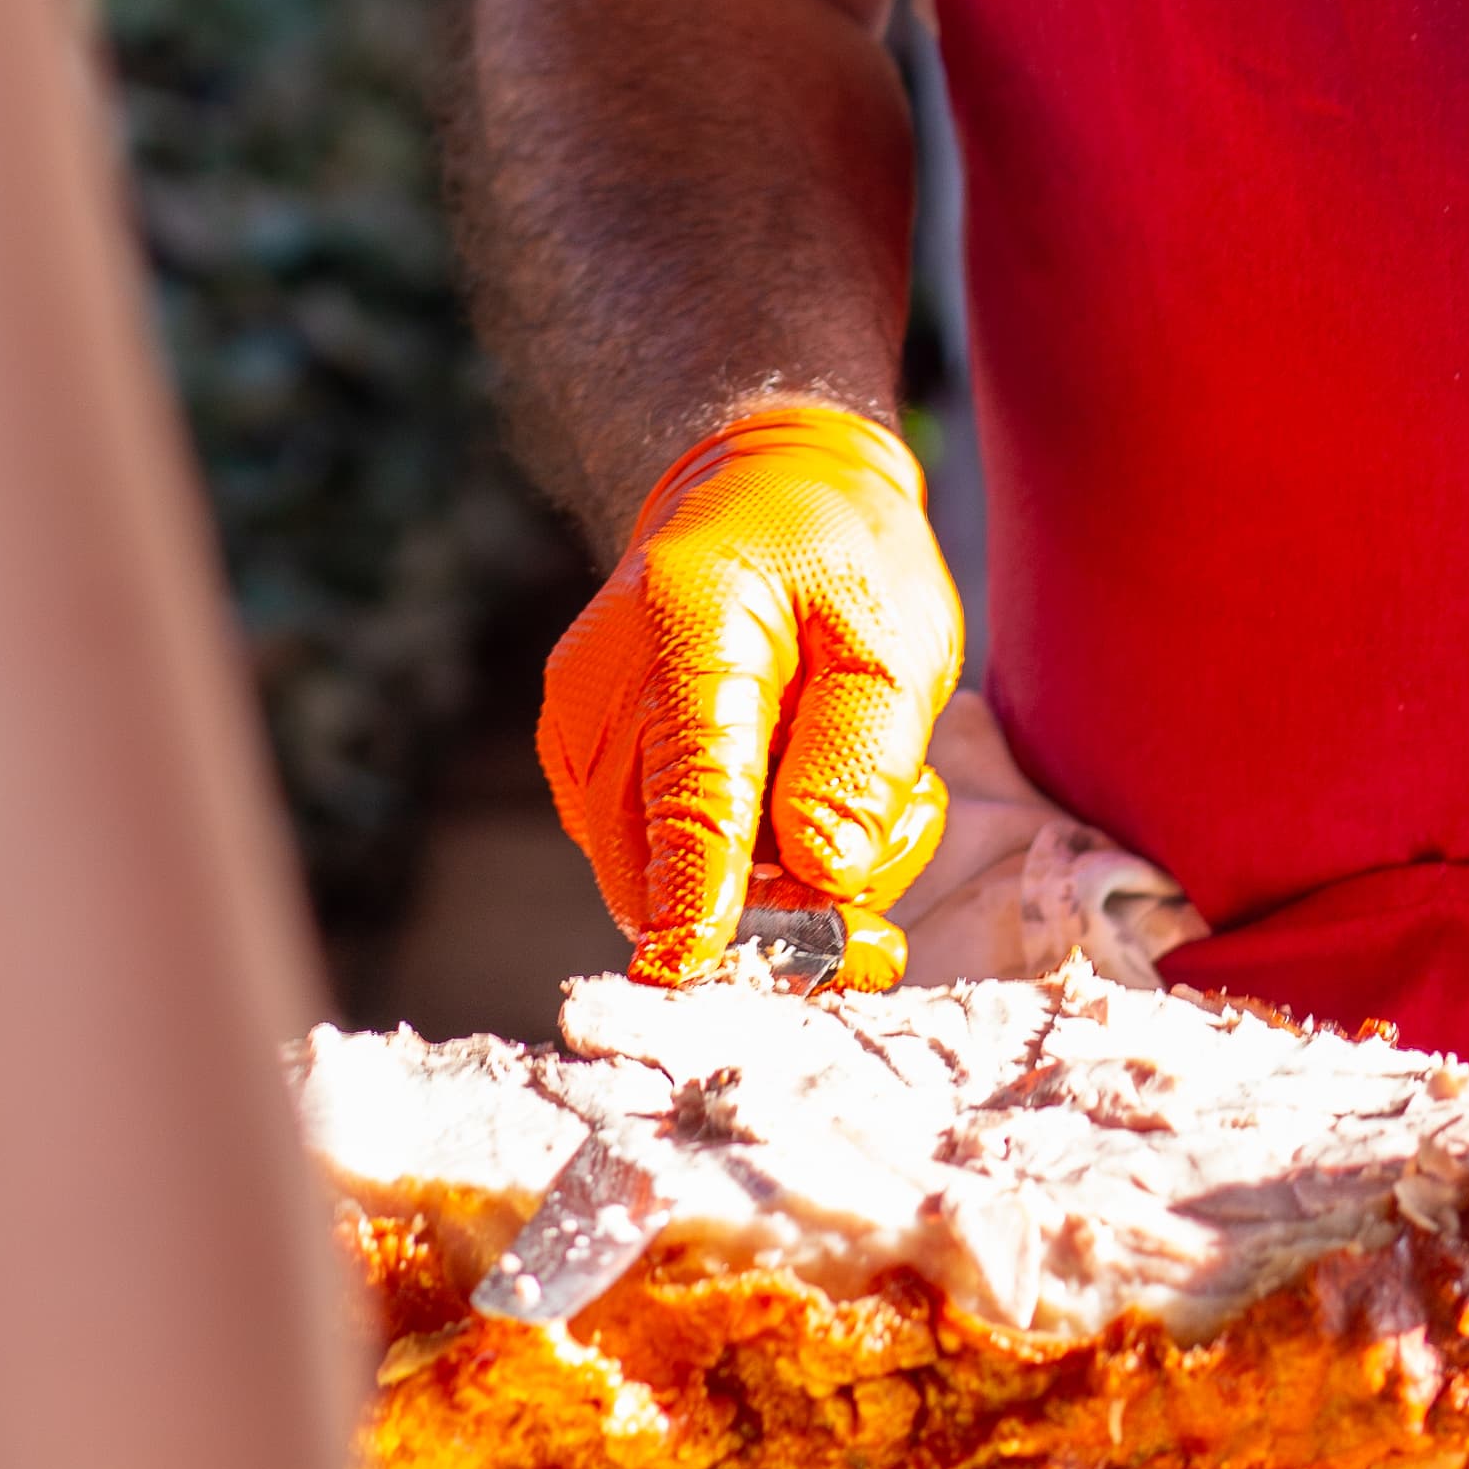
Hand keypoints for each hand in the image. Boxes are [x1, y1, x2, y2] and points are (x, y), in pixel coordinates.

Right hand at [539, 398, 964, 983]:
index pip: (687, 799)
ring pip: (649, 881)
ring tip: (848, 807)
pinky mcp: (581, 771)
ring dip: (758, 890)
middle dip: (768, 916)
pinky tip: (789, 803)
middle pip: (653, 866)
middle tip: (884, 907)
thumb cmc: (836, 561)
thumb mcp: (892, 642)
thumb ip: (860, 760)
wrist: (757, 493)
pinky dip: (727, 868)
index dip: (699, 903)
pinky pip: (648, 861)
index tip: (702, 974)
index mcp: (684, 633)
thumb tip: (822, 875)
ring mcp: (577, 734)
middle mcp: (601, 692)